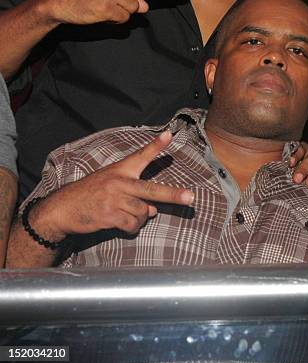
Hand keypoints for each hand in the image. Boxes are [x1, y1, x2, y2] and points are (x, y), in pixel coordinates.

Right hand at [33, 131, 193, 240]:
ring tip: (125, 215)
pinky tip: (121, 224)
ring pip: (143, 213)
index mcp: (121, 170)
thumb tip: (153, 210)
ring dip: (139, 218)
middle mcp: (119, 183)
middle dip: (173, 194)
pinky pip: (132, 225)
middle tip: (190, 197)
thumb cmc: (91, 193)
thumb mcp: (112, 184)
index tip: (169, 134)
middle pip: (151, 190)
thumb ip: (136, 194)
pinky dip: (132, 228)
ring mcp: (114, 200)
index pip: (141, 155)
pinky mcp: (109, 216)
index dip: (156, 145)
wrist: (63, 208)